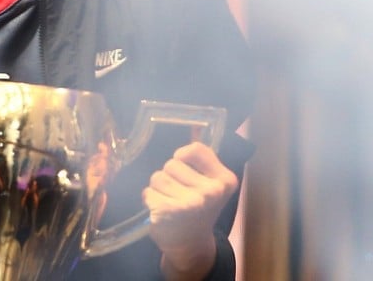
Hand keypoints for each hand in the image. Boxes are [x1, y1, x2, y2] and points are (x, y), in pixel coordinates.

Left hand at [143, 142, 238, 279]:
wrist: (191, 245)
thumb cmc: (198, 208)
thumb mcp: (211, 183)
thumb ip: (202, 160)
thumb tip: (193, 128)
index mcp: (225, 181)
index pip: (195, 149)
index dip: (184, 156)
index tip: (185, 168)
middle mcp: (211, 192)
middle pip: (172, 163)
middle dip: (170, 175)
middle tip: (180, 194)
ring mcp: (190, 203)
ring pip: (157, 176)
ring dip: (158, 188)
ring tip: (170, 202)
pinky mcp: (168, 212)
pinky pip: (147, 191)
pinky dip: (150, 199)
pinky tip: (161, 211)